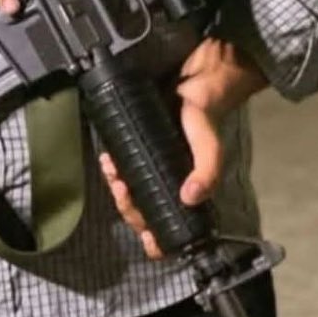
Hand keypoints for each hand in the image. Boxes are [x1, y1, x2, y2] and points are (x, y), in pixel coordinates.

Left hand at [99, 37, 267, 258]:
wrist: (195, 77)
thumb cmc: (206, 114)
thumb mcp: (210, 145)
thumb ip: (207, 171)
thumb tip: (189, 198)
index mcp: (187, 190)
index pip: (171, 226)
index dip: (159, 239)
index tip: (148, 237)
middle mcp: (169, 181)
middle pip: (145, 212)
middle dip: (129, 207)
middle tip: (122, 189)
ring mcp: (152, 164)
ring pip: (131, 191)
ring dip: (118, 188)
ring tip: (112, 171)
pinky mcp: (138, 145)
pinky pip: (123, 165)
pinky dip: (113, 167)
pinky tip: (108, 158)